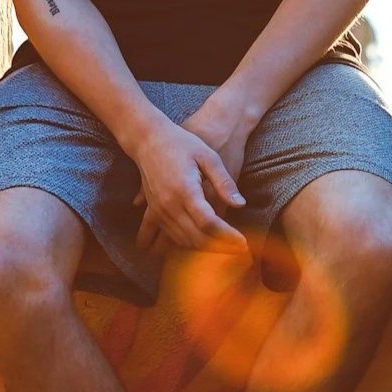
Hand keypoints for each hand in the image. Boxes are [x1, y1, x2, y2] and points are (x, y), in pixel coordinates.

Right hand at [127, 120, 246, 252]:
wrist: (148, 139)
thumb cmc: (182, 143)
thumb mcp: (208, 156)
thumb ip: (224, 182)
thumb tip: (240, 204)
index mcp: (185, 190)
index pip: (209, 223)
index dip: (227, 236)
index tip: (244, 243)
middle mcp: (169, 205)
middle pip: (196, 237)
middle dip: (220, 248)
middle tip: (239, 250)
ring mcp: (158, 211)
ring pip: (182, 241)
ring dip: (204, 250)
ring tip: (225, 251)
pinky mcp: (153, 212)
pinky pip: (167, 237)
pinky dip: (185, 245)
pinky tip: (200, 248)